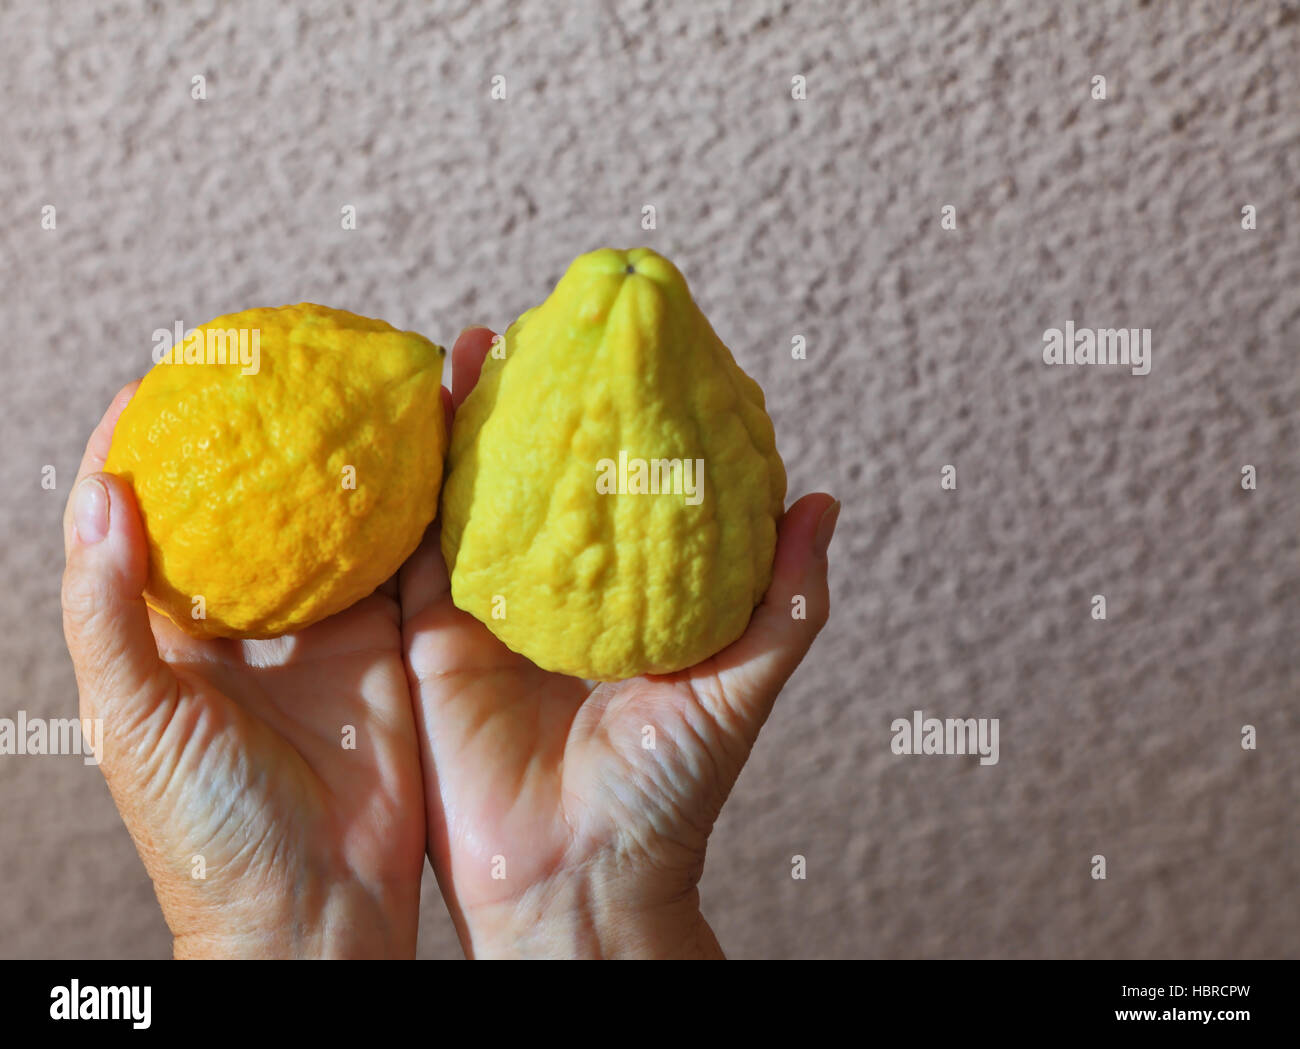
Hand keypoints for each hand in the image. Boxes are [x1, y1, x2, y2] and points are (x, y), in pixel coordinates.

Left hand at [62, 384, 425, 957]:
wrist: (315, 910)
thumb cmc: (205, 830)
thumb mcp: (134, 719)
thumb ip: (109, 612)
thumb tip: (98, 493)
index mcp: (169, 634)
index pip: (144, 521)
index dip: (146, 449)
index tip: (163, 379)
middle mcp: (245, 622)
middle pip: (246, 509)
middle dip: (258, 441)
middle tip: (276, 366)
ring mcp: (319, 630)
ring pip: (328, 525)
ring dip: (341, 466)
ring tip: (353, 393)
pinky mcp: (387, 644)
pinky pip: (400, 563)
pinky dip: (411, 511)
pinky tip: (420, 455)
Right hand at [401, 328, 837, 958]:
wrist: (578, 879)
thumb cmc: (670, 793)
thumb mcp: (740, 687)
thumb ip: (787, 601)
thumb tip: (825, 500)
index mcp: (631, 598)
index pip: (631, 489)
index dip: (632, 419)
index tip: (633, 347)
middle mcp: (562, 594)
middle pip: (547, 476)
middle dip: (542, 399)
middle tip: (549, 322)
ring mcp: (495, 611)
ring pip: (476, 494)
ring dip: (472, 419)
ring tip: (476, 341)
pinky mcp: (433, 636)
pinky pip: (417, 547)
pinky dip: (413, 483)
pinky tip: (416, 417)